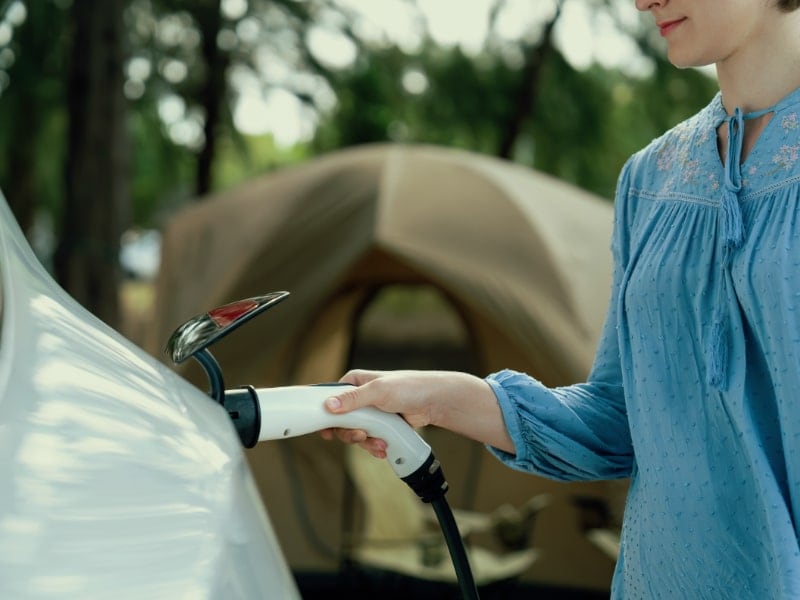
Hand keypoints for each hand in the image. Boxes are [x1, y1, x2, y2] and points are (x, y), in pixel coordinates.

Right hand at [320, 369, 440, 457]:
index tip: (326, 432)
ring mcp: (370, 413)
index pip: (330, 399)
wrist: (432, 401)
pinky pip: (369, 440)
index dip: (326, 416)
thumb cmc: (408, 387)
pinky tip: (384, 447)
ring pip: (355, 433)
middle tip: (360, 436)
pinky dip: (374, 446)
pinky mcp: (380, 425)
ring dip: (366, 443)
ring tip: (380, 443)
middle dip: (350, 433)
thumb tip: (329, 405)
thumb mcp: (377, 391)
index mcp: (354, 383)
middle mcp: (359, 398)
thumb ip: (353, 398)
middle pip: (341, 422)